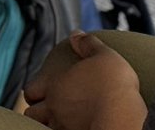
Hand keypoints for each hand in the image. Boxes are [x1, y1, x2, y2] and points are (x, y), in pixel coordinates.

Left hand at [24, 33, 145, 129]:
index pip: (31, 90)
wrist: (124, 119)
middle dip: (36, 111)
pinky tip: (75, 128)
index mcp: (56, 85)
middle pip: (31, 114)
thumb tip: (76, 34)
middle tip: (48, 108)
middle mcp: (54, 109)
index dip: (34, 91)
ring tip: (59, 120)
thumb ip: (88, 44)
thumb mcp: (104, 55)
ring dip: (47, 124)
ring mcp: (63, 127)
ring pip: (42, 128)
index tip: (42, 90)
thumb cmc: (113, 85)